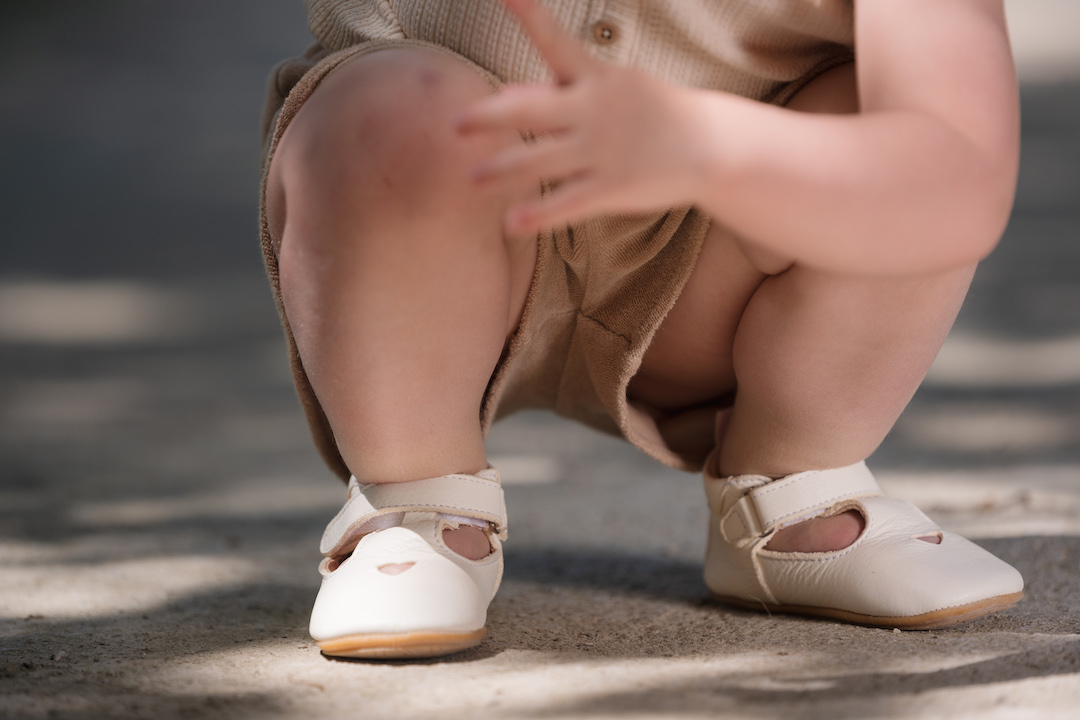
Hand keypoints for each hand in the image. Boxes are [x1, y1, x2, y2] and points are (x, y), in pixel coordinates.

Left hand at [455, 0, 704, 233]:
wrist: (709, 145)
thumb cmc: (647, 111)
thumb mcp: (607, 89)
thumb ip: (554, 91)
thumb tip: (503, 95)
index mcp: (593, 77)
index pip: (554, 40)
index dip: (529, 14)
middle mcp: (594, 109)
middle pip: (530, 110)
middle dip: (490, 117)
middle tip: (455, 125)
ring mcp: (603, 149)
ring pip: (539, 161)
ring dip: (501, 171)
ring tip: (471, 178)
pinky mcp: (613, 187)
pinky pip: (567, 203)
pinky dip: (538, 214)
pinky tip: (510, 223)